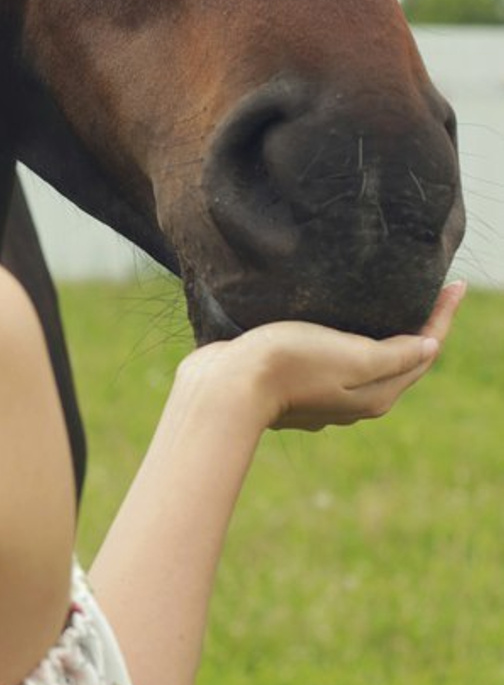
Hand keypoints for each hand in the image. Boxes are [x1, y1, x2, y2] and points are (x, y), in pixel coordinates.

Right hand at [173, 281, 465, 433]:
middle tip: (429, 292)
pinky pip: (333, 362)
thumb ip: (394, 354)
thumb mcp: (351, 355)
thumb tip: (429, 346)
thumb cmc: (288, 362)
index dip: (442, 316)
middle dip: (417, 328)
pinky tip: (335, 327)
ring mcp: (323, 396)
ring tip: (384, 307)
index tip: (457, 283)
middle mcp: (355, 400)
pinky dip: (347, 342)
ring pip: (366, 364)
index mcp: (376, 394)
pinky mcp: (294, 385)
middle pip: (399, 360)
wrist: (227, 386)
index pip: (424, 351)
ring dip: (382, 336)